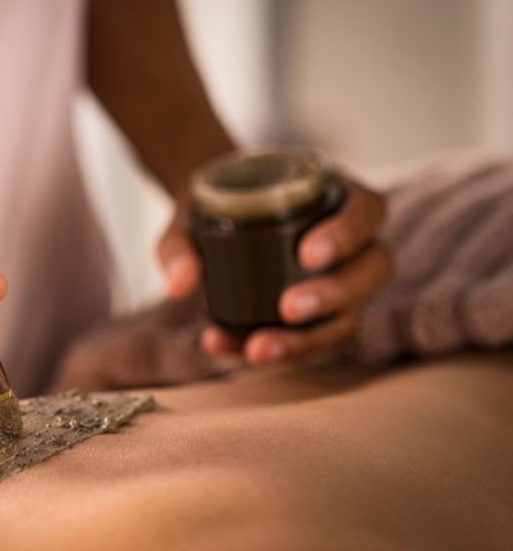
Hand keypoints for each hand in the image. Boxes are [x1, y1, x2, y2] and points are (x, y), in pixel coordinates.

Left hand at [158, 175, 391, 364]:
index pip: (367, 210)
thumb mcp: (188, 217)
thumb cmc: (210, 209)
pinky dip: (279, 352)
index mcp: (336, 197)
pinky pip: (314, 340)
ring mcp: (342, 281)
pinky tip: (236, 353)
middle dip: (334, 294)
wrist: (207, 221)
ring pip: (349, 317)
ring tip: (258, 350)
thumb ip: (179, 246)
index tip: (308, 254)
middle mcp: (353, 241)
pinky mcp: (322, 315)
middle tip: (287, 308)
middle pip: (372, 270)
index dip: (347, 233)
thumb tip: (179, 286)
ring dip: (307, 340)